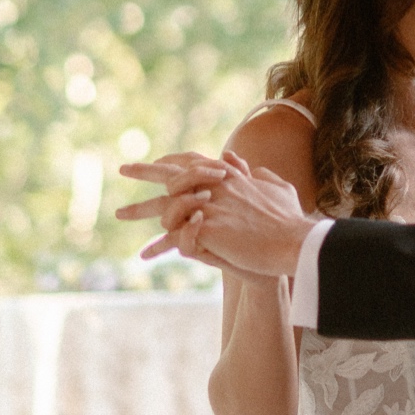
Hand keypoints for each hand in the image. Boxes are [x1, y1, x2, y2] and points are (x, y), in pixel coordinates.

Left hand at [117, 152, 313, 278]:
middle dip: (146, 171)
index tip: (160, 160)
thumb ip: (262, 177)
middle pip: (174, 175)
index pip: (197, 161)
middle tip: (124, 168)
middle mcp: (217, 187)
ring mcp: (210, 207)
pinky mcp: (207, 229)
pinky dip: (158, 246)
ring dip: (142, 209)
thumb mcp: (279, 190)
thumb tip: (251, 167)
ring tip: (120, 213)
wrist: (294, 242)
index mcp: (232, 178)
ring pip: (167, 205)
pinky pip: (174, 237)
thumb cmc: (290, 220)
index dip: (177, 160)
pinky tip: (144, 254)